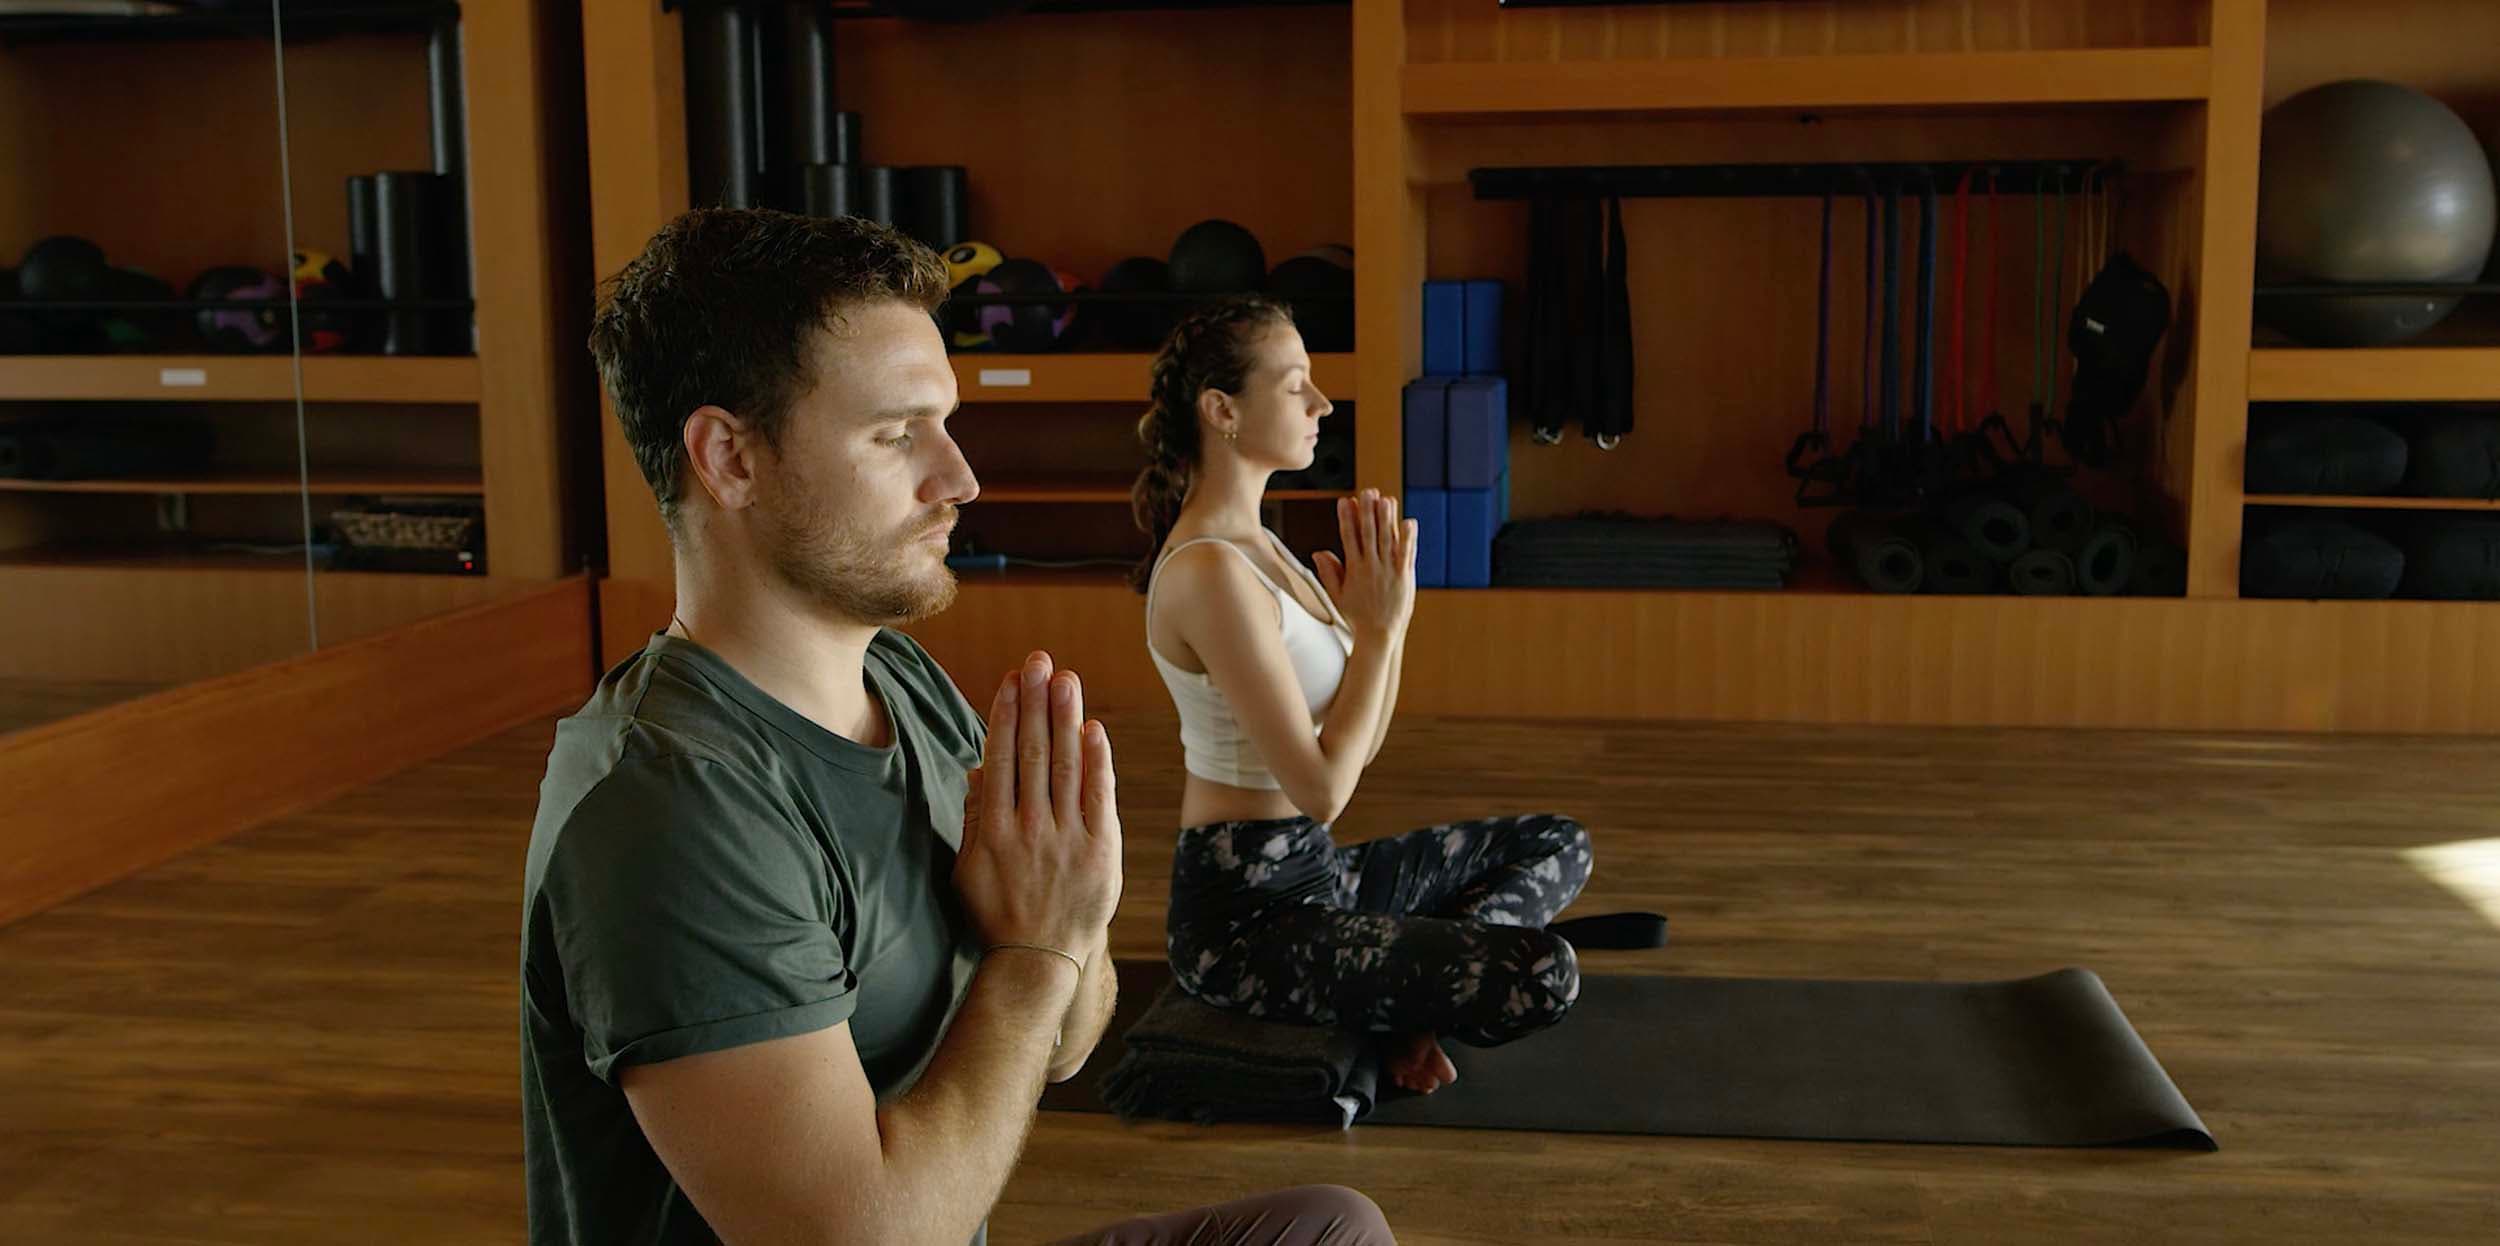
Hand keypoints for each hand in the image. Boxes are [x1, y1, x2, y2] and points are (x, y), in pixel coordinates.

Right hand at [953, 651, 1122, 967]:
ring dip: (1065, 718)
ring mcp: (1065, 837)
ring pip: (1065, 765)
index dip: (1006, 713)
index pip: (1000, 757)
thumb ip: (973, 817)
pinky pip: (1098, 796)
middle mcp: (1028, 827)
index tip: (1011, 679)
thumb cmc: (998, 913)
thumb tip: (979, 768)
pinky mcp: (1099, 849)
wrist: (1039, 960)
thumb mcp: (968, 868)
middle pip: (1032, 751)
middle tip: (1039, 660)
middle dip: (1036, 701)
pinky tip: (1094, 728)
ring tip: (1066, 679)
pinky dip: (1097, 761)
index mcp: (992, 829)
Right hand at [1312, 488, 1416, 640]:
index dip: (1347, 518)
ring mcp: (1388, 571)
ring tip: (1386, 499)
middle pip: (1369, 534)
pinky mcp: (1404, 577)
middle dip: (1367, 511)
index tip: (1345, 501)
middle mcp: (1371, 567)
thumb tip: (1319, 552)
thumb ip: (1329, 572)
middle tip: (1367, 491)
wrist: (1378, 635)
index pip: (1349, 537)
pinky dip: (1408, 538)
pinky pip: (1407, 554)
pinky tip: (1409, 522)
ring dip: (1387, 518)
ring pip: (1387, 540)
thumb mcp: (1338, 595)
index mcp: (1354, 569)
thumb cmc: (1358, 616)